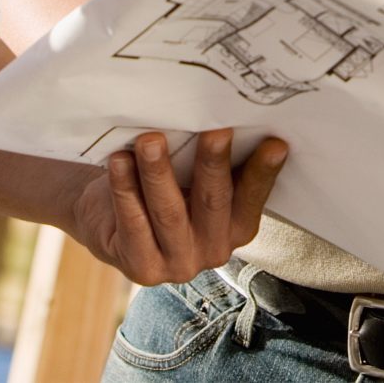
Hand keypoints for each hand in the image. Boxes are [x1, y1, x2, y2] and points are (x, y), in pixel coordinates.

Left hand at [65, 130, 288, 286]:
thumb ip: (210, 163)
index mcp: (238, 227)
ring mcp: (178, 265)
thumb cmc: (165, 184)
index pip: (252, 198)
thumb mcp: (192, 177)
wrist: (109, 218)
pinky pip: (133, 225)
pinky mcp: (141, 269)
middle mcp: (214, 251)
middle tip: (215, 131)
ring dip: (159, 172)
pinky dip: (125, 190)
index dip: (263, 172)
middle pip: (213, 203)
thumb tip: (226, 114)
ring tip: (150, 139)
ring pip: (169, 213)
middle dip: (213, 164)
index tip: (275, 144)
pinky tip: (119, 161)